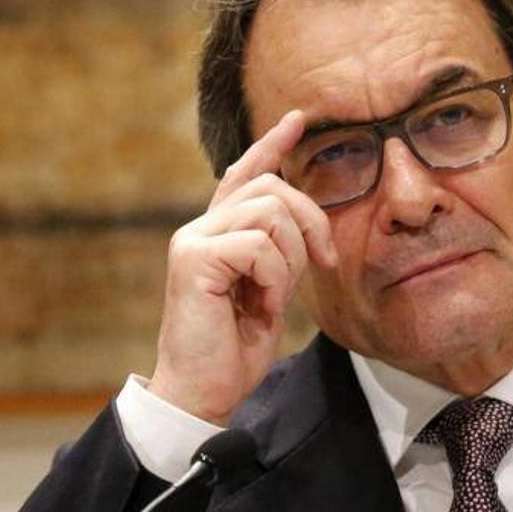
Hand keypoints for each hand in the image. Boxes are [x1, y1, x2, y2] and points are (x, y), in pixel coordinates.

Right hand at [149, 110, 337, 424]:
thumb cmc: (233, 349)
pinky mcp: (192, 259)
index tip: (297, 120)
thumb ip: (276, 253)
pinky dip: (274, 279)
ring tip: (274, 298)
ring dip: (290, 259)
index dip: (271, 145)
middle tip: (320, 264)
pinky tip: (261, 307)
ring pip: (269, 212)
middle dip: (309, 221)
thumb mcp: (267, 292)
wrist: (202, 392)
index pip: (243, 175)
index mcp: (217, 234)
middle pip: (271, 188)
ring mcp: (192, 241)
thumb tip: (302, 222)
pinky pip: (258, 246)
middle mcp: (199, 229)